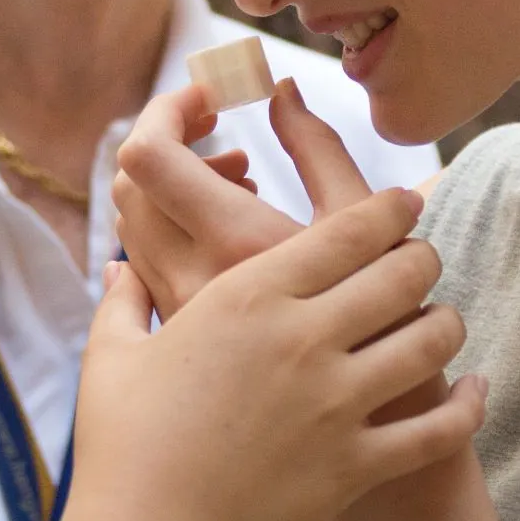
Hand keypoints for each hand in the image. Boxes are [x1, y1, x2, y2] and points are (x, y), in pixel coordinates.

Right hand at [77, 189, 484, 520]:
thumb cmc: (123, 444)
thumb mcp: (113, 355)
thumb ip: (125, 300)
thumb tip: (121, 268)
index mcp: (250, 296)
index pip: (348, 231)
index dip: (389, 208)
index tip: (404, 200)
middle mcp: (304, 338)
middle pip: (403, 273)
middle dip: (423, 256)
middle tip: (423, 257)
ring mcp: (337, 403)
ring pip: (431, 341)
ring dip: (447, 323)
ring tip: (443, 321)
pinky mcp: (356, 464)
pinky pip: (439, 429)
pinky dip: (467, 408)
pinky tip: (474, 392)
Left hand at [114, 77, 396, 317]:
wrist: (377, 429)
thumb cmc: (389, 324)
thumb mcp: (367, 223)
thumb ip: (317, 147)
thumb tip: (280, 91)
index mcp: (233, 244)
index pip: (147, 154)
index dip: (169, 109)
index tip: (212, 96)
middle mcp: (190, 283)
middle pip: (131, 185)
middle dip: (171, 143)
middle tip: (224, 134)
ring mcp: (179, 316)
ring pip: (135, 228)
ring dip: (173, 189)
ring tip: (239, 180)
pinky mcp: (182, 342)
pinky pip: (149, 266)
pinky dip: (174, 230)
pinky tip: (230, 230)